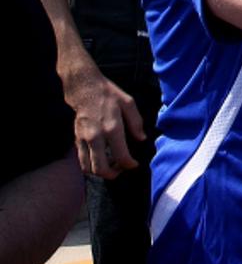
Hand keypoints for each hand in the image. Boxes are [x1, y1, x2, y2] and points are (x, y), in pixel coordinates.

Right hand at [61, 60, 145, 178]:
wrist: (84, 89)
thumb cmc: (109, 95)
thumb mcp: (128, 103)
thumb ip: (136, 123)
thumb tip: (141, 139)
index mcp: (112, 128)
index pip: (121, 156)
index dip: (130, 164)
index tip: (134, 164)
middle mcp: (96, 137)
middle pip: (101, 169)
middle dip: (114, 174)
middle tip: (122, 168)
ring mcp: (84, 139)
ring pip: (88, 168)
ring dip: (101, 172)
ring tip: (112, 166)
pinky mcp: (76, 139)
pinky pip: (81, 161)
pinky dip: (91, 166)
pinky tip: (102, 159)